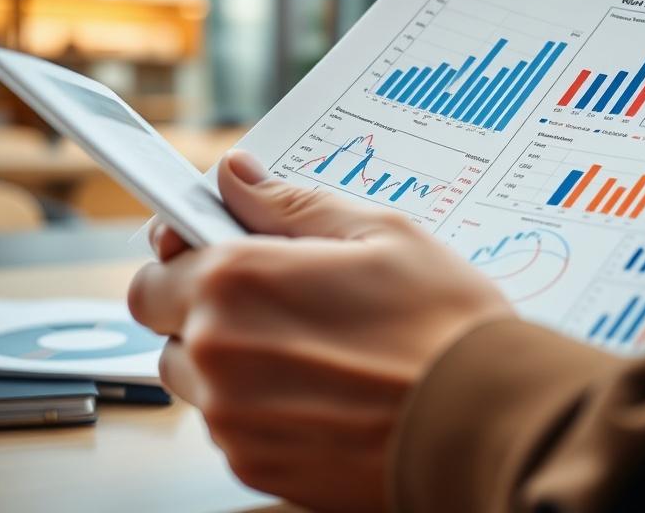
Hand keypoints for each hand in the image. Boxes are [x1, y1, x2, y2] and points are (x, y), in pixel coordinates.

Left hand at [128, 151, 512, 511]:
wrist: (488, 418)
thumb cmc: (443, 322)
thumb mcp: (378, 232)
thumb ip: (289, 203)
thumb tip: (236, 177)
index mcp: (237, 281)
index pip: (156, 267)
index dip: (181, 255)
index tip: (207, 251)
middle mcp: (218, 353)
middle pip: (167, 327)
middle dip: (204, 308)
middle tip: (273, 298)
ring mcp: (233, 420)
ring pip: (196, 381)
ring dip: (228, 360)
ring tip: (308, 346)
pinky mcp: (256, 467)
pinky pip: (229, 427)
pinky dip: (257, 407)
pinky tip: (319, 388)